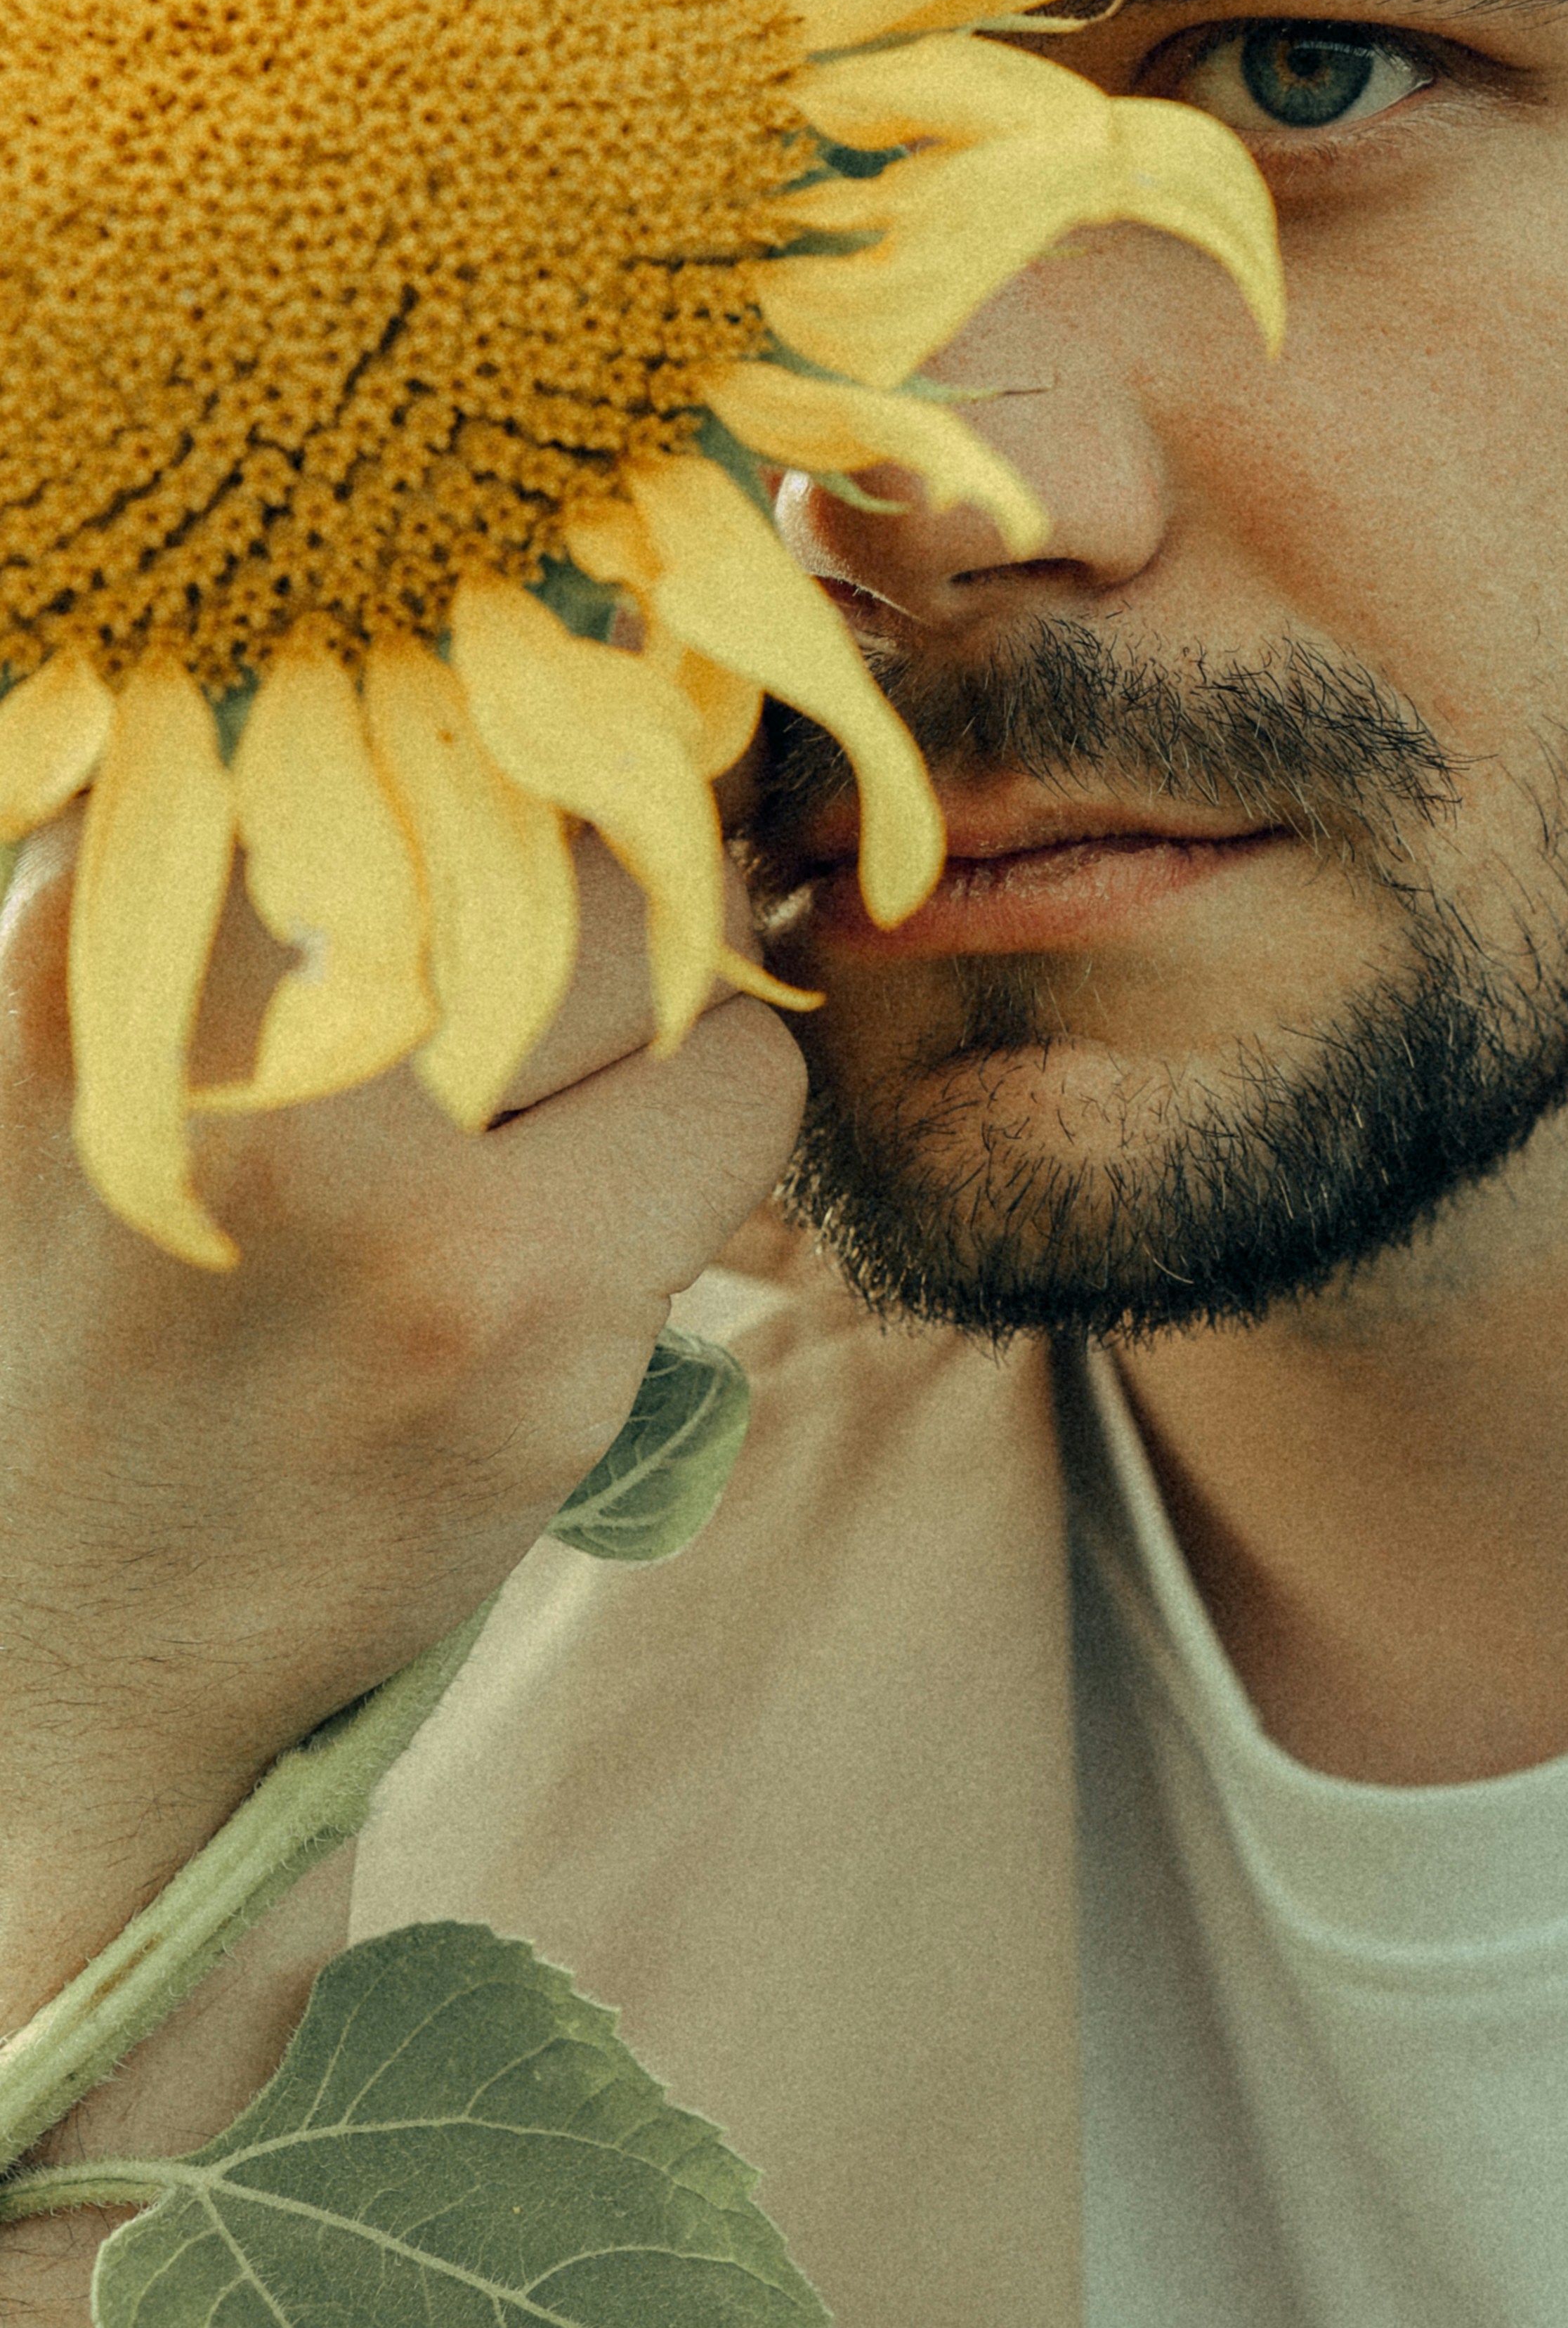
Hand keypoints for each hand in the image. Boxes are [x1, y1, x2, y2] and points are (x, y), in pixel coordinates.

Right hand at [0, 811, 805, 2026]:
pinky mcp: (514, 1304)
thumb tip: (531, 678)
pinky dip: (714, 1136)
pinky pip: (740, 1094)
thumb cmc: (123, 1314)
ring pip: (665, 941)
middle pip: (547, 810)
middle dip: (608, 879)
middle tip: (576, 984)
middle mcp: (225, 1035)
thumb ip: (247, 882)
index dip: (514, 716)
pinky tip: (593, 1231)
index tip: (563, 739)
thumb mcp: (115, 1059)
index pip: (391, 706)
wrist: (56, 1649)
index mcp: (104, 934)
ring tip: (558, 1128)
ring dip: (662, 1018)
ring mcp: (375, 1180)